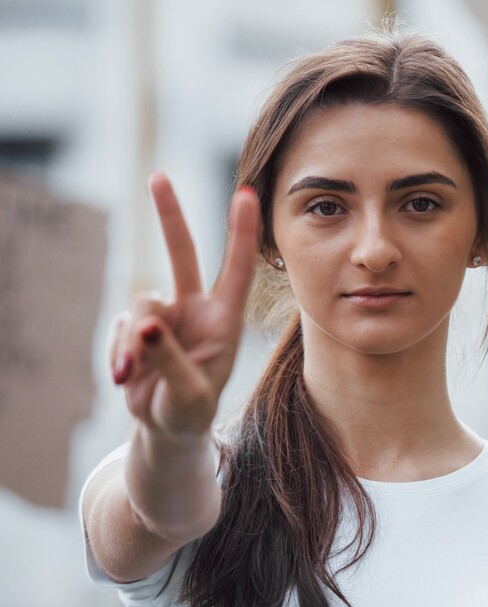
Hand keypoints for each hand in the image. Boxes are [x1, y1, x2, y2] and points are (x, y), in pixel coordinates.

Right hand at [110, 172, 260, 442]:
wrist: (169, 427)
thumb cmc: (192, 409)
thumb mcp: (189, 393)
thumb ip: (170, 359)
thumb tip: (146, 325)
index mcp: (225, 320)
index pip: (238, 268)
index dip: (242, 232)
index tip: (246, 194)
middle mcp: (196, 308)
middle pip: (183, 253)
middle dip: (170, 215)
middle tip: (158, 177)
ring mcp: (165, 315)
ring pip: (141, 305)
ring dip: (133, 341)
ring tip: (132, 376)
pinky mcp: (137, 326)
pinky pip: (122, 327)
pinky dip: (120, 353)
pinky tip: (126, 378)